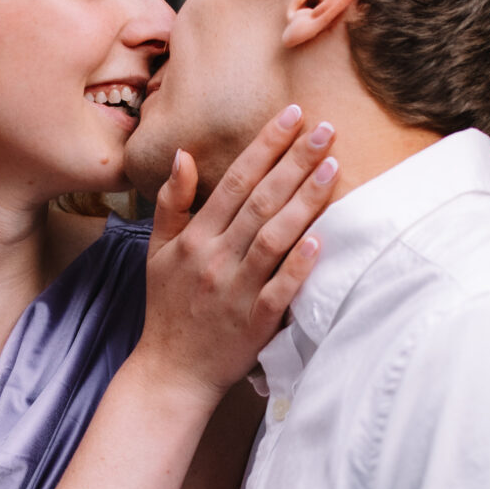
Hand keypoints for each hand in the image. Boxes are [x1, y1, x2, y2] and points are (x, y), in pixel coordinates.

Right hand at [138, 105, 336, 405]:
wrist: (171, 372)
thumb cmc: (168, 308)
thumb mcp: (157, 253)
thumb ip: (171, 203)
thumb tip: (184, 155)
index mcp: (194, 238)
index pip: (234, 182)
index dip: (265, 146)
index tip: (291, 115)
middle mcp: (215, 258)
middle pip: (261, 201)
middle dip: (294, 161)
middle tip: (325, 129)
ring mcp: (236, 290)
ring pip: (274, 237)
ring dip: (304, 201)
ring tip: (332, 167)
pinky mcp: (256, 322)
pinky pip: (281, 288)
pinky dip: (300, 264)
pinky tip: (322, 238)